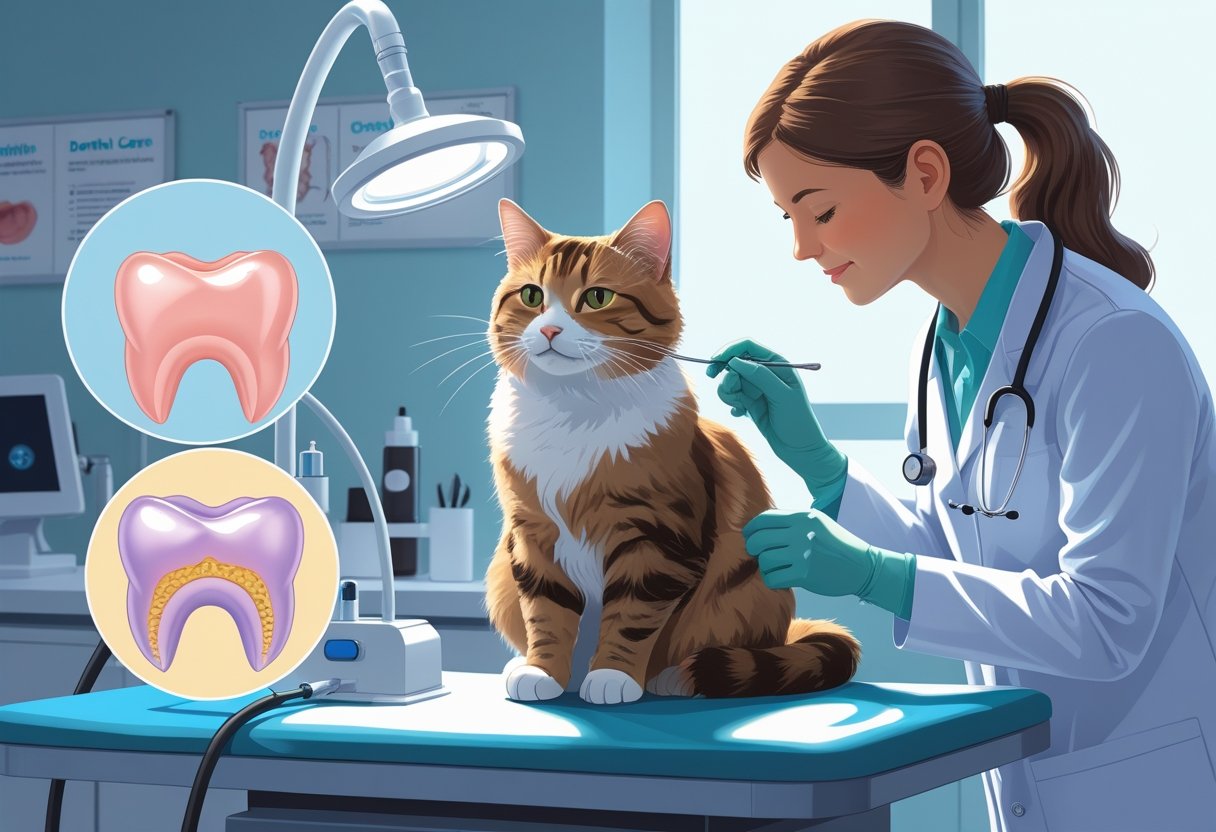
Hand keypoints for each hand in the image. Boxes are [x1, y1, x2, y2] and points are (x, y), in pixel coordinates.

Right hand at [707, 338, 845, 492]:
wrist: (800, 450)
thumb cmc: (798, 421)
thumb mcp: (782, 396)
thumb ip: (760, 376)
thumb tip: (735, 361)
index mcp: (777, 365)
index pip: (748, 347)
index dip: (729, 351)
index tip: (714, 362)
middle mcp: (766, 374)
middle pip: (734, 365)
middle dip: (728, 379)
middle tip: (732, 395)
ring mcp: (757, 389)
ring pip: (730, 382)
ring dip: (730, 394)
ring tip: (742, 408)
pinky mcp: (751, 403)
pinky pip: (732, 397)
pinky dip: (733, 404)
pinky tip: (742, 414)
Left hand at [741, 509, 916, 617]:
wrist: (862, 566)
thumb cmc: (835, 544)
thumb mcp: (817, 522)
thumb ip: (792, 522)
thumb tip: (759, 527)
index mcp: (803, 517)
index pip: (765, 518)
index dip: (752, 528)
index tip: (749, 536)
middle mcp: (801, 532)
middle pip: (759, 539)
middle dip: (753, 548)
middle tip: (757, 554)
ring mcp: (803, 553)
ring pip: (764, 559)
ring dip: (764, 565)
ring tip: (773, 567)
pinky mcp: (804, 574)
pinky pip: (773, 577)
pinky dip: (771, 580)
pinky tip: (779, 578)